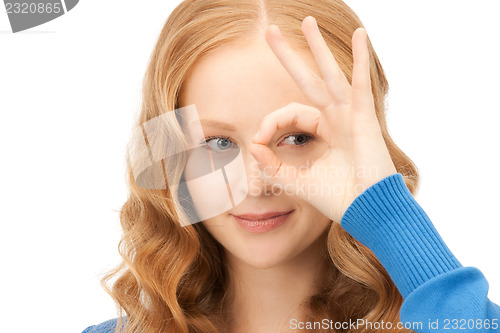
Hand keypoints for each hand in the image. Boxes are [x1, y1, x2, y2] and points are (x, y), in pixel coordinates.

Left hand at [248, 16, 396, 222]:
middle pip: (308, 79)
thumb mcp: (296, 181)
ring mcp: (350, 115)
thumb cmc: (338, 199)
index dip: (269, 123)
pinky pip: (360, 85)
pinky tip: (360, 35)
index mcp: (323, 131)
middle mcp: (336, 118)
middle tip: (270, 31)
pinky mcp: (364, 119)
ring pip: (331, 75)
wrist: (367, 213)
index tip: (257, 142)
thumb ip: (272, 165)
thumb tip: (251, 146)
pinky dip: (361, 60)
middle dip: (288, 56)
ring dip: (319, 48)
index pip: (290, 113)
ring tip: (308, 22)